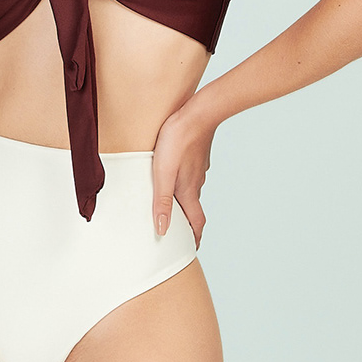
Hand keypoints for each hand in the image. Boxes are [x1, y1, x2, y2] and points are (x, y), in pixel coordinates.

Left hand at [151, 103, 216, 248]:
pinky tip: (174, 173)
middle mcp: (197, 182)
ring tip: (171, 203)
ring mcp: (199, 167)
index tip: (190, 248)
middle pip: (194, 208)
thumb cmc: (177, 141)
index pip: (196, 222)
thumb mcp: (163, 173)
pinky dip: (184, 181)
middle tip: (178, 230)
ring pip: (192, 189)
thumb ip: (162, 201)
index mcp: (189, 191)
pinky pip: (191, 173)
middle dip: (188, 222)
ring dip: (184, 200)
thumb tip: (162, 230)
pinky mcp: (198, 154)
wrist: (198, 113)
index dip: (194, 238)